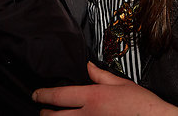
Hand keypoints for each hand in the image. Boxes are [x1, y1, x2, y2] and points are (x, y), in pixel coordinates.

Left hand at [33, 62, 177, 115]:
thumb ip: (101, 75)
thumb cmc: (141, 105)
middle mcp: (88, 115)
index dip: (43, 95)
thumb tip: (89, 67)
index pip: (60, 96)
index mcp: (92, 98)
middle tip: (42, 110)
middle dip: (45, 113)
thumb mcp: (121, 84)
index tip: (36, 95)